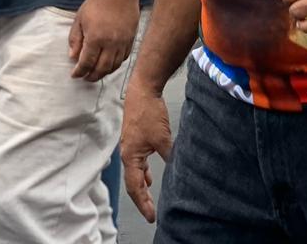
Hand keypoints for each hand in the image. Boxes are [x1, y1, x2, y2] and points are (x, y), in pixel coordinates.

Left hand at [69, 0, 139, 81]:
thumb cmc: (97, 2)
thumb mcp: (80, 19)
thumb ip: (75, 39)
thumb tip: (73, 56)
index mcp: (95, 38)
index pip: (86, 62)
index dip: (79, 71)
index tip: (75, 75)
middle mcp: (110, 43)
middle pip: (101, 68)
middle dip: (92, 76)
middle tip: (85, 78)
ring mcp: (122, 42)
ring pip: (114, 65)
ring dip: (104, 72)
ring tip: (97, 73)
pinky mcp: (131, 39)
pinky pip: (124, 58)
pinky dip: (116, 64)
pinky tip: (109, 63)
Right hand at [120, 78, 173, 222]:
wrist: (142, 90)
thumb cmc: (148, 112)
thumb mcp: (163, 137)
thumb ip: (170, 155)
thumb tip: (179, 169)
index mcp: (131, 157)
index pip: (136, 187)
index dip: (143, 203)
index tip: (151, 216)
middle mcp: (128, 154)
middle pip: (133, 182)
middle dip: (142, 198)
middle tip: (150, 212)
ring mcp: (130, 146)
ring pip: (136, 172)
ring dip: (143, 185)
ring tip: (150, 196)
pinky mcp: (136, 139)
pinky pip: (139, 161)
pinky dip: (144, 171)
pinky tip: (151, 173)